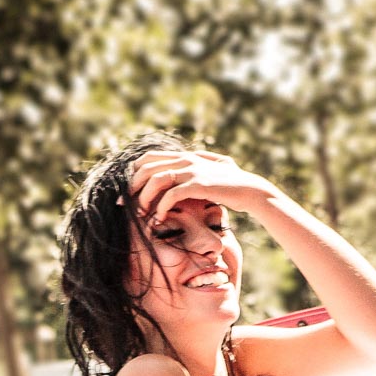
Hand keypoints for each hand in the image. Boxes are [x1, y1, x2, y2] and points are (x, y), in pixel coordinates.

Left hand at [127, 150, 275, 221]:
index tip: (126, 191)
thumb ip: (196, 166)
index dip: (133, 173)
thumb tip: (183, 170)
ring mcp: (192, 170)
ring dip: (144, 198)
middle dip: (131, 187)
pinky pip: (171, 195)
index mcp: (185, 156)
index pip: (148, 158)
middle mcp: (186, 159)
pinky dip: (160, 208)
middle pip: (147, 168)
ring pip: (156, 180)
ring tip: (140, 214)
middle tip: (124, 204)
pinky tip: (158, 219)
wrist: (250, 190)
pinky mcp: (198, 185)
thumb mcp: (212, 170)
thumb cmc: (232, 184)